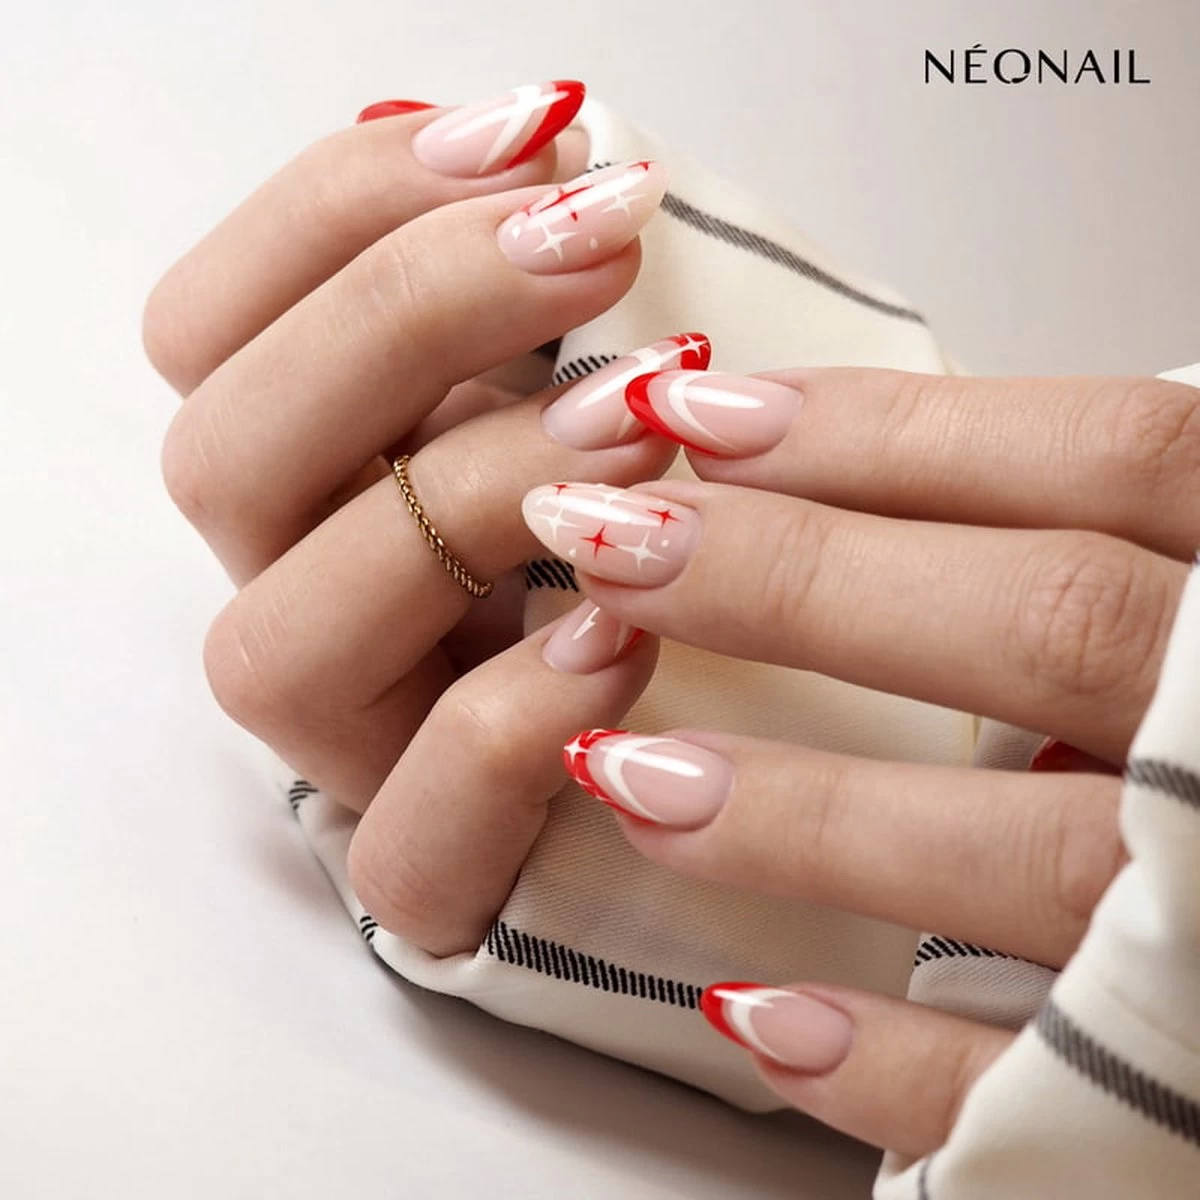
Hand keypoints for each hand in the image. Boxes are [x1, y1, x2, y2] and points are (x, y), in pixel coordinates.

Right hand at [146, 85, 693, 953]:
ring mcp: (360, 744)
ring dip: (463, 506)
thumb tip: (548, 146)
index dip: (343, 208)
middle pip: (222, 458)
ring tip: (642, 433)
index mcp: (315, 470)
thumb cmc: (689, 525)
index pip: (213, 328)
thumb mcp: (617, 373)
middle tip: (596, 243)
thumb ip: (551, 285)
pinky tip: (627, 644)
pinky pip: (402, 846)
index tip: (537, 133)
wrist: (744, 728)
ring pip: (273, 644)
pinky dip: (504, 730)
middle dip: (406, 319)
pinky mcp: (433, 871)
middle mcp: (306, 594)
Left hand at [521, 366, 1196, 1155]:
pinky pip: (1046, 1093)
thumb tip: (865, 471)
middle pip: (1051, 622)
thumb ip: (1110, 530)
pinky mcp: (1198, 1094)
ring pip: (1036, 854)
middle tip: (610, 548)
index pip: (1111, 455)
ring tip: (624, 771)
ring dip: (806, 816)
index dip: (891, 428)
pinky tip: (752, 1011)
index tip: (699, 412)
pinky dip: (894, 1059)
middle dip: (802, 581)